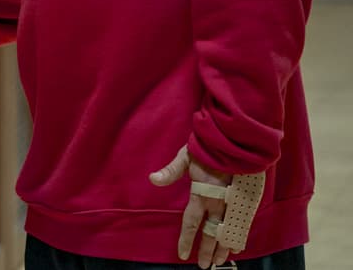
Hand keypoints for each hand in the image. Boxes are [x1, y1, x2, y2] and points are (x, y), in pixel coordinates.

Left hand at [149, 144, 232, 268]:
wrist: (236, 141)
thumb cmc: (208, 147)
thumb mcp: (185, 156)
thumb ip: (170, 171)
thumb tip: (152, 179)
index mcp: (201, 194)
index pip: (192, 223)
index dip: (187, 239)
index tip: (183, 254)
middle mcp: (218, 203)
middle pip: (211, 233)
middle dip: (207, 251)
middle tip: (204, 266)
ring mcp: (234, 203)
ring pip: (228, 232)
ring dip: (223, 247)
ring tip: (219, 261)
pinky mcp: (246, 200)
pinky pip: (243, 224)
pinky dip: (238, 236)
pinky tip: (236, 246)